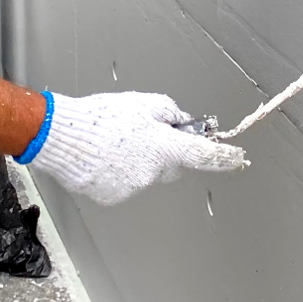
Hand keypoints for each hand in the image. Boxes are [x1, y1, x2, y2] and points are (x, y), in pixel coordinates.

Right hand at [24, 91, 247, 205]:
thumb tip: (180, 123)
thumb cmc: (101, 117)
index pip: (204, 156)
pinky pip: (126, 184)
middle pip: (173, 166)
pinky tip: (103, 158)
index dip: (225, 158)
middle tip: (144, 134)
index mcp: (164, 148)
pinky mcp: (114, 198)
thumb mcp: (143, 103)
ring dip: (138, 162)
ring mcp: (133, 189)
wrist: (63, 137)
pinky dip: (120, 173)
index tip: (239, 159)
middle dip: (165, 152)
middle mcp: (153, 174)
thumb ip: (169, 114)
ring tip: (113, 144)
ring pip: (147, 175)